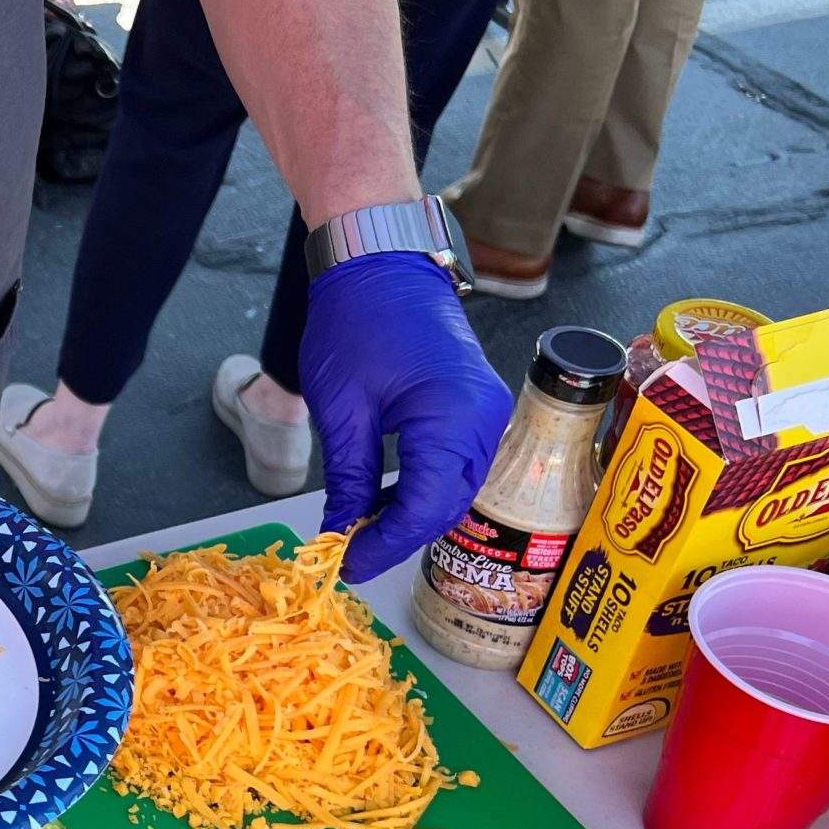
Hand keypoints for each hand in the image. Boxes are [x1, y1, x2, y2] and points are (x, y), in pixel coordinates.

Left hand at [298, 252, 513, 580]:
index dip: (385, 544)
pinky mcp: (477, 405)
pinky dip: (423, 486)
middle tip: (349, 555)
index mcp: (453, 419)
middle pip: (446, 504)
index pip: (425, 508)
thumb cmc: (357, 323)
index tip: (347, 567)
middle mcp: (485, 420)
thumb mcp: (342, 410)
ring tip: (361, 531)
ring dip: (411, 513)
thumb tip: (341, 532)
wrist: (381, 262)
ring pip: (454, 488)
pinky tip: (384, 498)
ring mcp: (488, 411)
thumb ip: (349, 478)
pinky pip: (456, 463)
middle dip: (398, 535)